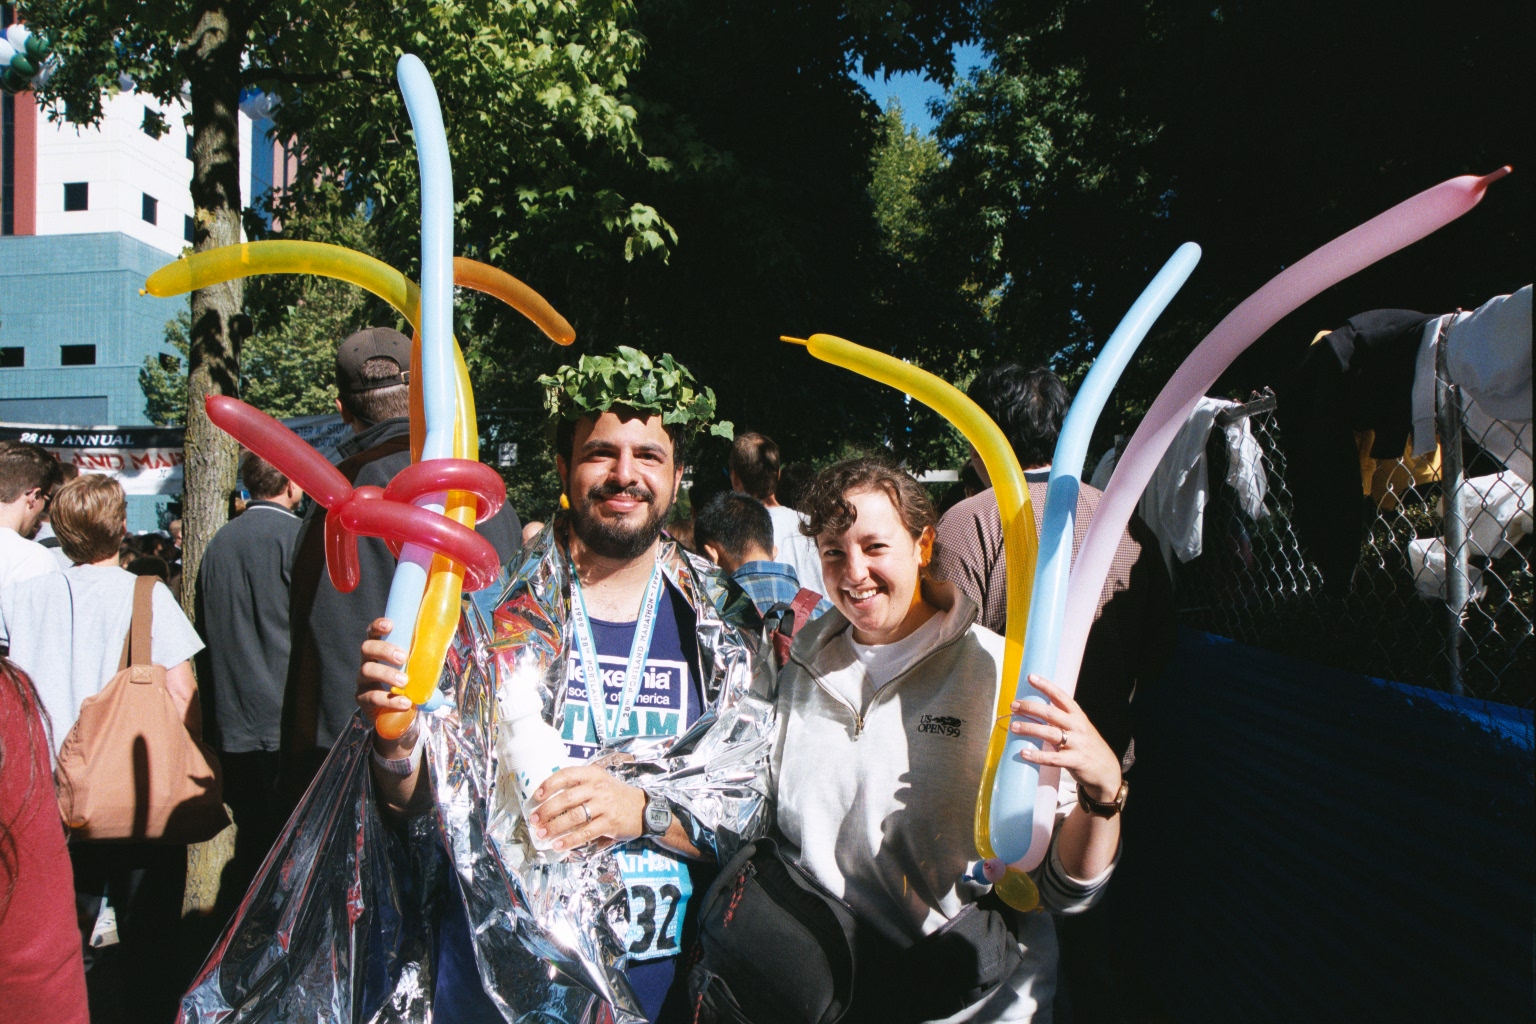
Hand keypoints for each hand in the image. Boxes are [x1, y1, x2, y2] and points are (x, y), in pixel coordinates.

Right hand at [355, 617, 414, 757]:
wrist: (397, 712)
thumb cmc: (407, 683)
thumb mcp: (415, 667)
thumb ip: (424, 656)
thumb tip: (446, 641)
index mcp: (380, 650)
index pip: (373, 633)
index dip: (378, 626)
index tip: (390, 625)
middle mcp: (368, 661)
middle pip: (367, 648)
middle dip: (385, 650)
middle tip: (403, 657)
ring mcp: (363, 680)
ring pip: (367, 671)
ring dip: (387, 674)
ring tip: (405, 682)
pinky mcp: (363, 698)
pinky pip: (371, 697)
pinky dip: (389, 700)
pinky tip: (404, 703)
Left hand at [527, 765, 647, 852]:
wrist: (644, 809)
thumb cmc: (616, 796)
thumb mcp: (601, 782)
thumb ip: (580, 786)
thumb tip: (549, 798)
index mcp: (593, 775)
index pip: (566, 775)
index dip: (549, 785)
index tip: (537, 796)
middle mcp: (598, 788)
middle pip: (566, 798)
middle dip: (546, 810)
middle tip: (534, 819)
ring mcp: (605, 806)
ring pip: (574, 816)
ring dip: (554, 827)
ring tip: (541, 834)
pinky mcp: (609, 823)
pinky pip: (585, 832)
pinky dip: (569, 840)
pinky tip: (558, 845)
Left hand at [1009, 675, 1121, 803]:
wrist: (1107, 771)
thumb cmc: (1087, 746)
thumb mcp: (1079, 728)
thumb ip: (1061, 719)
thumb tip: (1035, 710)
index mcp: (1078, 716)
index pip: (1061, 696)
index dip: (1046, 685)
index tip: (1031, 677)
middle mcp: (1078, 727)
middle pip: (1051, 713)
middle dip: (1031, 707)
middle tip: (1013, 705)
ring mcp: (1077, 744)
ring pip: (1050, 733)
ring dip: (1030, 728)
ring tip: (1013, 726)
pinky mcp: (1075, 761)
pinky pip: (1053, 758)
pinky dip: (1037, 756)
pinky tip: (1023, 753)